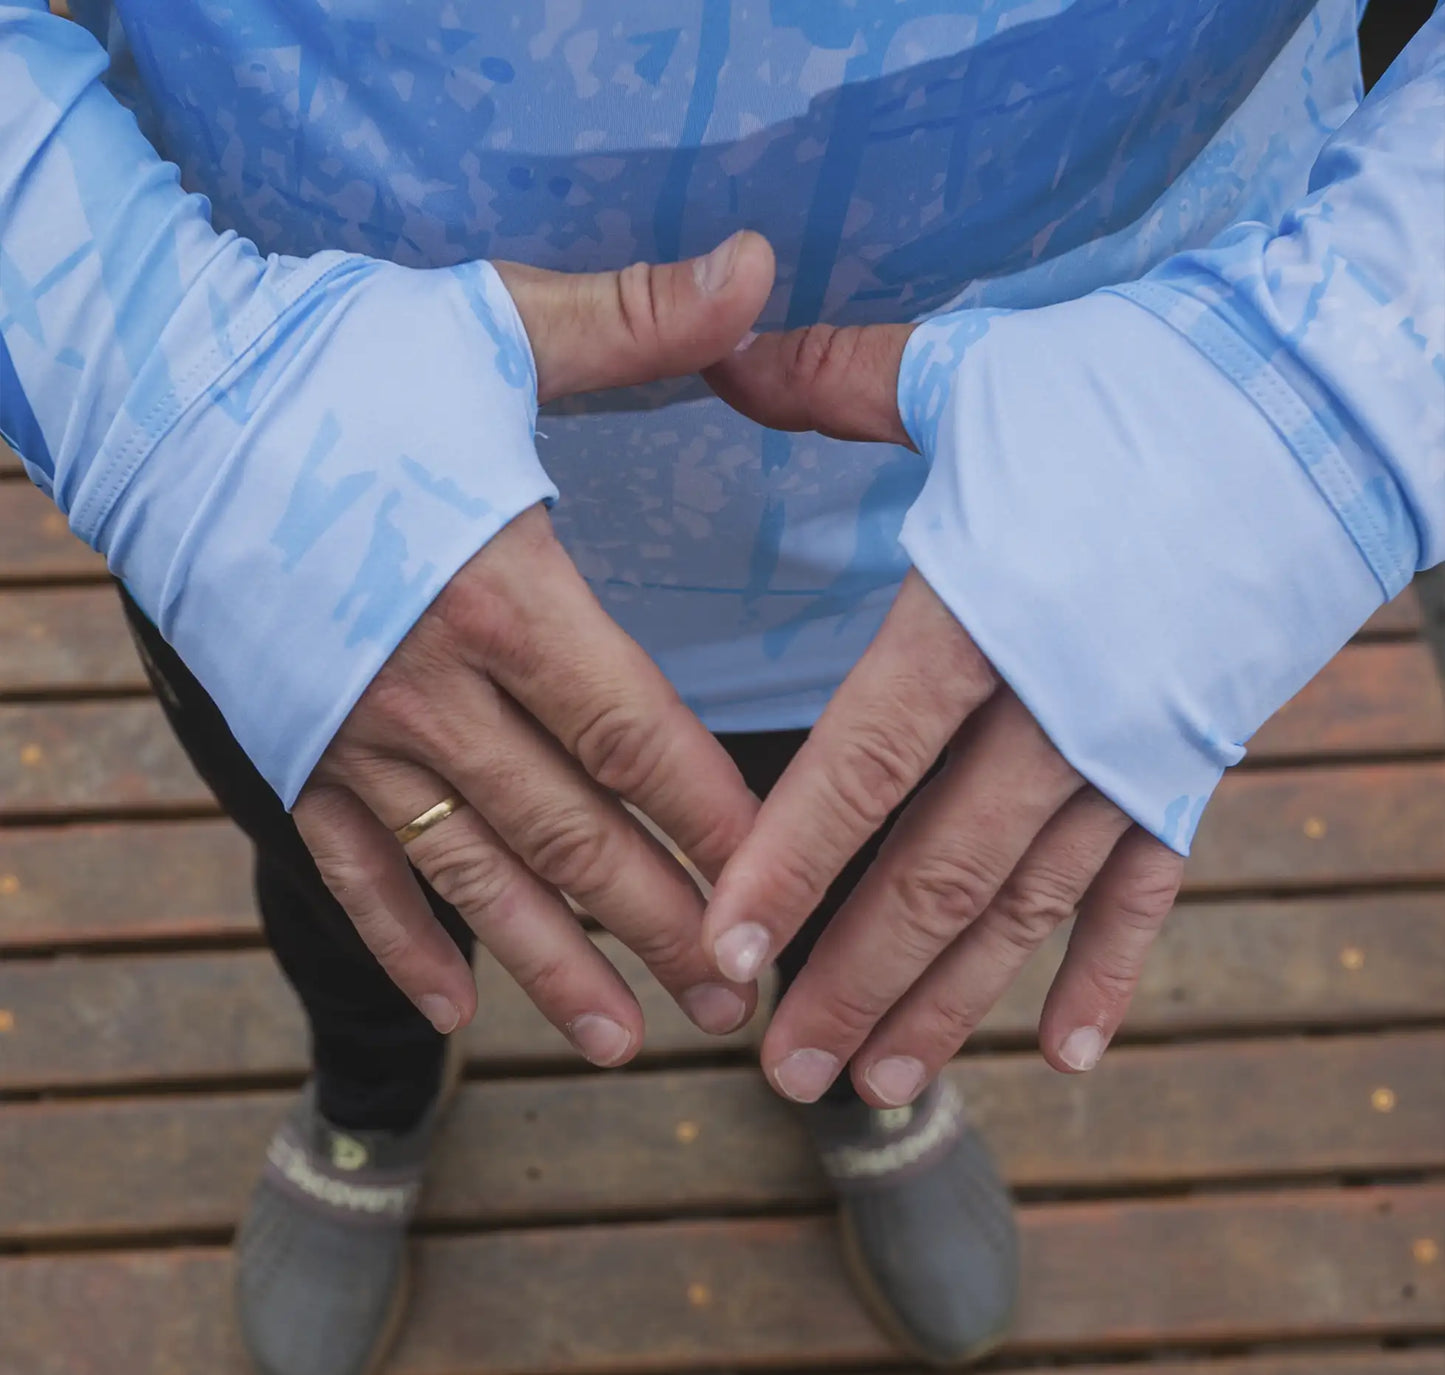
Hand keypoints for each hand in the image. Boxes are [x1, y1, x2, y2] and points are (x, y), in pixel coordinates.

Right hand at [292, 232, 776, 1065]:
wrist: (155, 389)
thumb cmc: (334, 357)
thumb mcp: (492, 324)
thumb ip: (637, 321)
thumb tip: (759, 265)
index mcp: (501, 591)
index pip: (636, 738)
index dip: (716, 825)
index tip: (779, 892)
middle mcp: (431, 689)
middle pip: (571, 834)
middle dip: (660, 924)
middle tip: (734, 1001)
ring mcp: (353, 735)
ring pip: (473, 876)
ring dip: (551, 964)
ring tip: (621, 1042)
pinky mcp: (290, 751)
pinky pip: (354, 868)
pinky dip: (401, 939)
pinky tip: (451, 1005)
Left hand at [700, 322, 1184, 1103]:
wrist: (1331, 397)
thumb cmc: (1144, 379)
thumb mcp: (975, 372)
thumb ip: (835, 382)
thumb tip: (720, 351)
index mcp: (985, 612)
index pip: (863, 764)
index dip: (787, 863)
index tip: (723, 951)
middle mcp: (1058, 708)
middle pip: (937, 871)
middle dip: (853, 978)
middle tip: (780, 1069)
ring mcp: (1136, 750)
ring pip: (1026, 903)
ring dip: (948, 999)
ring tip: (877, 1085)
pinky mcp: (1197, 764)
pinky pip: (1149, 887)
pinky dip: (1110, 970)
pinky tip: (1064, 1054)